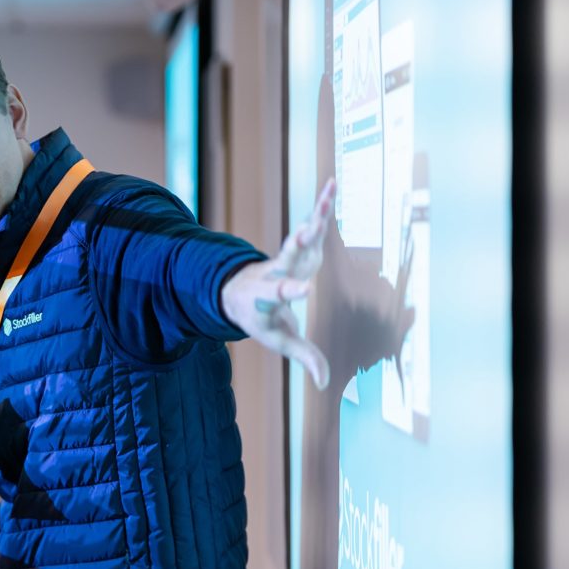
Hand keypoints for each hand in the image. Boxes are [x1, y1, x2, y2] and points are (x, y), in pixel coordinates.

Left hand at [221, 178, 335, 389]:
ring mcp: (287, 256)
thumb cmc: (259, 318)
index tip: (305, 291)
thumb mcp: (277, 339)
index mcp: (268, 296)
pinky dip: (322, 206)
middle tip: (304, 233)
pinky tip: (332, 185)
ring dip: (314, 217)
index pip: (279, 294)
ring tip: (328, 197)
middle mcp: (276, 271)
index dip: (290, 292)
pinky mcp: (299, 246)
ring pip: (301, 235)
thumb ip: (303, 356)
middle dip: (296, 246)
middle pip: (287, 258)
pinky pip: (312, 224)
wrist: (236, 291)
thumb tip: (325, 383)